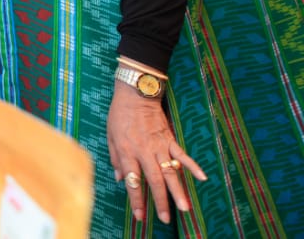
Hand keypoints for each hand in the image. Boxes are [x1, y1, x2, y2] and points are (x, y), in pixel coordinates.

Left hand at [107, 80, 205, 224]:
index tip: (140, 216)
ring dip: (177, 191)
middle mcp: (144, 151)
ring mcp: (159, 145)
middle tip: (165, 219)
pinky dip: (193, 166)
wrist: (135, 94)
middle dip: (159, 201)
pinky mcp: (170, 139)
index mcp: (127, 151)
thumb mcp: (110, 136)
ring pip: (170, 172)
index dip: (136, 199)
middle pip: (154, 180)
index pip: (132, 180)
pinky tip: (202, 178)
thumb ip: (115, 158)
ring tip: (185, 208)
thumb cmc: (119, 115)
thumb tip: (119, 178)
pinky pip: (182, 155)